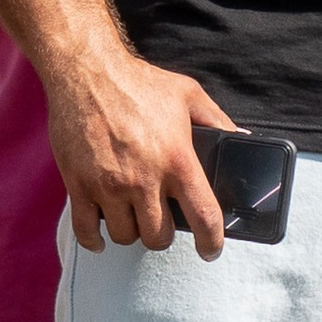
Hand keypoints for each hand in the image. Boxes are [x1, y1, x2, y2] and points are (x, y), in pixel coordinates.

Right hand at [45, 50, 234, 256]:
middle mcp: (143, 178)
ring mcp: (109, 185)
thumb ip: (218, 121)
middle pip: (159, 236)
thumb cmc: (138, 82)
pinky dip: (95, 240)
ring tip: (133, 216)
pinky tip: (102, 237)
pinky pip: (87, 230)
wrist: (86, 71)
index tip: (210, 250)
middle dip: (163, 233)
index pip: (204, 215)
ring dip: (132, 231)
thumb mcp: (188, 95)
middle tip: (161, 221)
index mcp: (177, 159)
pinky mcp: (79, 185)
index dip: (212, 241)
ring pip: (126, 235)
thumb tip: (242, 139)